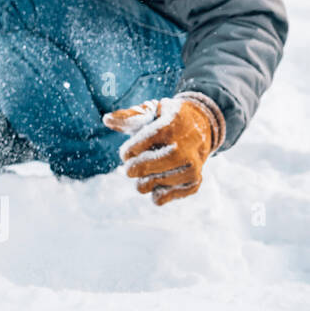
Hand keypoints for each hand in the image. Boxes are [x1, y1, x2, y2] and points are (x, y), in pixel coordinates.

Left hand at [102, 93, 223, 205]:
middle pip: (144, 168)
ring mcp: (192, 168)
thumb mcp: (151, 111)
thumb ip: (128, 117)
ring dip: (142, 180)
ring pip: (150, 185)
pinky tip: (159, 180)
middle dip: (132, 168)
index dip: (127, 151)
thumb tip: (107, 119)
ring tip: (150, 170)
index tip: (129, 151)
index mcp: (170, 127)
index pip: (137, 147)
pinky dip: (153, 192)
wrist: (203, 127)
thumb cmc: (167, 119)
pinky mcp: (193, 183)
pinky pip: (160, 198)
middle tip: (131, 165)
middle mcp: (185, 149)